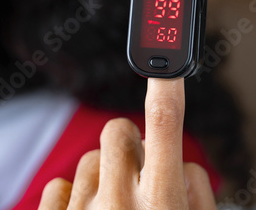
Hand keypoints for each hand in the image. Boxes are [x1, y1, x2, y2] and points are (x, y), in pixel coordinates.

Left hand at [38, 78, 216, 209]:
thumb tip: (181, 164)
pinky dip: (75, 195)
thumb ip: (196, 195)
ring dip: (105, 175)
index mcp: (160, 203)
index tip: (165, 60)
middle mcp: (117, 203)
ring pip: (90, 158)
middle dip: (132, 144)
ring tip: (117, 209)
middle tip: (141, 176)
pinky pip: (59, 184)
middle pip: (118, 130)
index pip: (164, 122)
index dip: (165, 85)